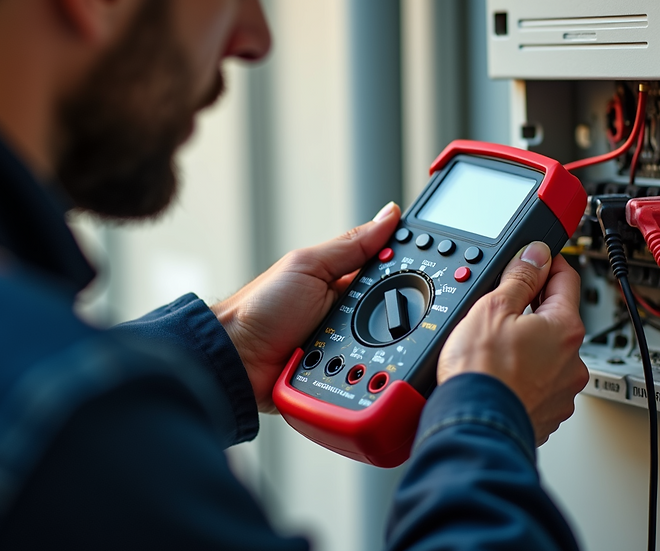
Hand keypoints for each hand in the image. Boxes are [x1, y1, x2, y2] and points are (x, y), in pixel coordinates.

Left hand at [213, 202, 401, 412]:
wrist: (235, 360)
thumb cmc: (259, 308)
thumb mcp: (309, 266)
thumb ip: (352, 245)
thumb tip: (389, 215)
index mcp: (343, 283)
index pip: (390, 274)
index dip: (407, 273)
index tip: (425, 273)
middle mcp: (348, 315)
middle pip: (393, 315)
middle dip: (395, 316)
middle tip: (377, 317)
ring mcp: (345, 348)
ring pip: (386, 351)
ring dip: (379, 349)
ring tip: (357, 345)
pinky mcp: (341, 378)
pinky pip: (368, 378)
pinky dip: (368, 375)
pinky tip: (362, 371)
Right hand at [437, 242, 587, 444]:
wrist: (473, 425)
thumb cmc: (482, 372)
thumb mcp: (493, 307)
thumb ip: (519, 276)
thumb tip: (535, 255)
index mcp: (565, 328)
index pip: (566, 279)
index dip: (548, 264)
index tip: (536, 260)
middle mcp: (573, 362)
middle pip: (557, 321)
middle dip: (533, 312)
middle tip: (502, 312)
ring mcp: (562, 392)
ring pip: (548, 356)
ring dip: (529, 349)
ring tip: (496, 352)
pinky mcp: (547, 415)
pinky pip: (539, 386)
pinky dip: (524, 379)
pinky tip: (501, 377)